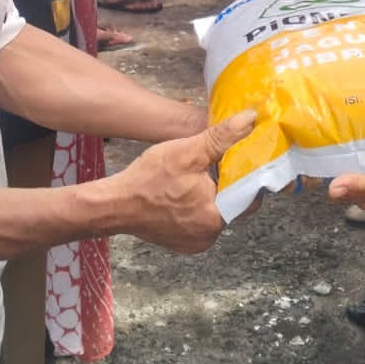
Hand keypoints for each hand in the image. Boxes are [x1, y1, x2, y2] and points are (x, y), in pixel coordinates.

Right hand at [113, 110, 255, 252]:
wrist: (114, 205)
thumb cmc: (148, 180)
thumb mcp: (188, 151)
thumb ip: (222, 137)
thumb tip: (250, 120)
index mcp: (217, 216)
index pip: (249, 196)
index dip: (248, 175)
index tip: (244, 159)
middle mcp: (209, 235)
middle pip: (232, 204)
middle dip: (226, 184)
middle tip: (216, 164)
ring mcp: (195, 242)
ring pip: (214, 212)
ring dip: (211, 195)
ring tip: (198, 176)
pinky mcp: (181, 243)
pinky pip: (198, 221)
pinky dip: (196, 207)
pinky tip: (185, 192)